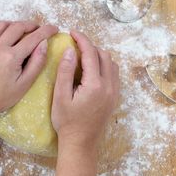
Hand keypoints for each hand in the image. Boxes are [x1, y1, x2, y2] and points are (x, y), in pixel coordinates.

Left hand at [0, 21, 57, 119]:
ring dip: (14, 24)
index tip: (54, 28)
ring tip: (21, 30)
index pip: (34, 37)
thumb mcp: (24, 84)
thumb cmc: (1, 97)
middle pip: (17, 26)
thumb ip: (36, 63)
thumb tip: (44, 43)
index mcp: (12, 56)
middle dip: (31, 25)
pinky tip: (3, 37)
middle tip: (38, 29)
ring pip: (2, 25)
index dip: (46, 31)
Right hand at [51, 30, 119, 148]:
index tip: (72, 32)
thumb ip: (65, 72)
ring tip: (83, 55)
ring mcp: (114, 92)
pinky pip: (114, 74)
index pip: (91, 54)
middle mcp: (109, 86)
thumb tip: (70, 50)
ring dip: (99, 55)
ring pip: (111, 64)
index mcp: (95, 85)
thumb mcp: (60, 96)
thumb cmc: (67, 121)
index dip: (82, 39)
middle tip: (75, 44)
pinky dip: (104, 65)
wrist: (80, 143)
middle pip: (104, 55)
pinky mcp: (115, 97)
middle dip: (90, 46)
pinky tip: (92, 69)